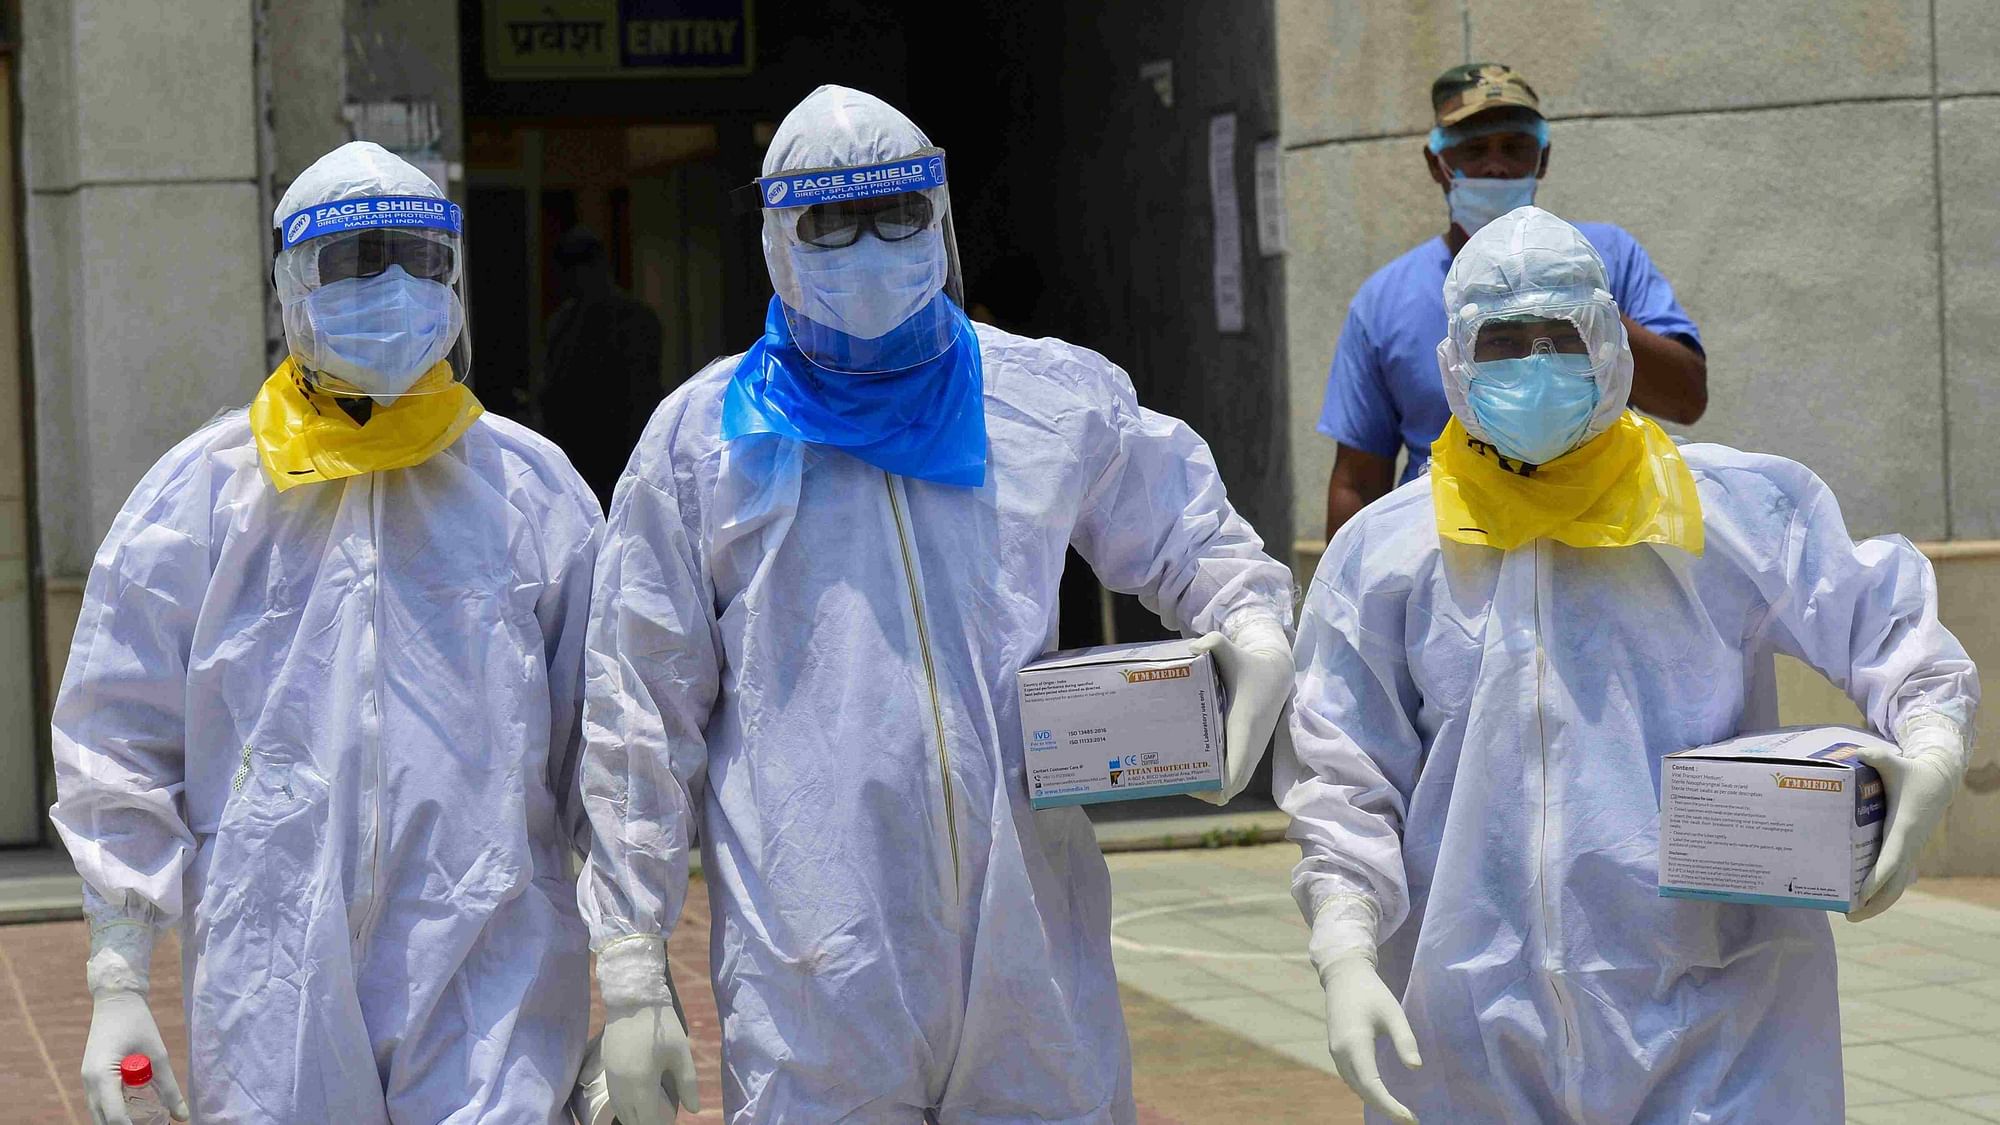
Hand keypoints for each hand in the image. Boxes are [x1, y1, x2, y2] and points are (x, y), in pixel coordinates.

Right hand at [81, 922, 187, 1124]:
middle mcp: (88, 1082)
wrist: (116, 1000)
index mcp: (102, 1076)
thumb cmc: (138, 1023)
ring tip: (146, 1120)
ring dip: (120, 1119)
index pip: (114, 1117)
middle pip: (103, 1120)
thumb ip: (169, 1088)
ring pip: (99, 1113)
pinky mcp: (91, 1076)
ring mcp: (86, 1080)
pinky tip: (135, 1110)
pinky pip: (101, 1102)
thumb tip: (183, 1116)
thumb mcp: (158, 1055)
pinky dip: (116, 1109)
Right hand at [596, 937, 698, 1124]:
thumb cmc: (662, 1026)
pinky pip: (614, 1099)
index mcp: (641, 1085)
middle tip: (665, 1116)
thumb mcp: (681, 1054)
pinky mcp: (606, 1069)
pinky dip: (625, 1106)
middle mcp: (621, 1087)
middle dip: (648, 1122)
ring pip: (620, 1111)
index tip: (672, 1120)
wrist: (633, 999)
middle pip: (631, 1120)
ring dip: (635, 1117)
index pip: (648, 1121)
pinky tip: (639, 1100)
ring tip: (653, 1112)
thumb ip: (688, 1084)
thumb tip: (694, 1109)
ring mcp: (611, 1079)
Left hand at [1190, 617, 1291, 804]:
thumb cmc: (1250, 666)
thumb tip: (1192, 648)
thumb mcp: (1232, 651)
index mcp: (1244, 728)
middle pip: (1231, 788)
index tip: (1196, 787)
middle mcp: (1250, 746)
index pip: (1236, 773)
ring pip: (1234, 784)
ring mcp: (1251, 751)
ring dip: (1212, 787)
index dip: (1218, 788)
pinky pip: (1235, 774)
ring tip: (1181, 776)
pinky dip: (1219, 779)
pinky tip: (1196, 767)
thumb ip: (1215, 643)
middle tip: (1177, 780)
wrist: (1276, 673)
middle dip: (1206, 791)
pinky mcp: (1249, 750)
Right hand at [1309, 895, 1419, 1122]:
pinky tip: (1382, 1093)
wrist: (1343, 976)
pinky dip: (1367, 1090)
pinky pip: (1352, 1078)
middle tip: (1410, 1119)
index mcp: (1355, 1044)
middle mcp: (1341, 1053)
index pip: (1372, 1086)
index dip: (1390, 1106)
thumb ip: (1405, 1040)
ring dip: (1375, 1100)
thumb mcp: (1393, 1013)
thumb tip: (1415, 1068)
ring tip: (1399, 1110)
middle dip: (1385, 1108)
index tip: (1410, 1118)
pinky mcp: (1336, 1051)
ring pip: (1355, 1087)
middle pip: (1362, 1091)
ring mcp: (1336, 1053)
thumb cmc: (1372, 992)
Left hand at [1849, 715, 1966, 922]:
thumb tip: (1860, 753)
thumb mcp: (1894, 763)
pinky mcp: (1908, 851)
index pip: (1890, 860)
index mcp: (1903, 829)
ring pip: (1898, 886)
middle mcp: (1908, 845)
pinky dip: (1883, 891)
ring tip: (1852, 915)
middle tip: (1849, 916)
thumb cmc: (1911, 773)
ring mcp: (1910, 851)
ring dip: (1878, 903)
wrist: (1938, 780)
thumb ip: (1877, 758)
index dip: (1875, 880)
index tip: (1859, 896)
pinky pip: (1897, 878)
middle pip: (1894, 884)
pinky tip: (1863, 900)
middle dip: (1873, 904)